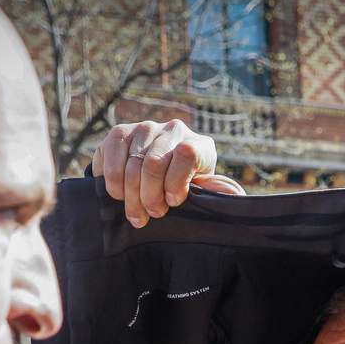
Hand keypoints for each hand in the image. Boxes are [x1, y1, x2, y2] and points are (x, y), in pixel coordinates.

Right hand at [91, 120, 243, 228]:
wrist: (155, 177)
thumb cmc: (183, 189)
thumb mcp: (201, 193)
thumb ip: (215, 192)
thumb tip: (233, 194)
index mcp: (199, 145)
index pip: (187, 155)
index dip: (175, 183)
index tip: (172, 203)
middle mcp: (174, 130)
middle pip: (154, 163)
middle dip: (149, 197)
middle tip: (149, 216)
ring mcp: (145, 128)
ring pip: (132, 165)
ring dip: (131, 196)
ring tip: (135, 212)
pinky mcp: (120, 132)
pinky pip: (112, 159)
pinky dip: (114, 183)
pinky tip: (120, 195)